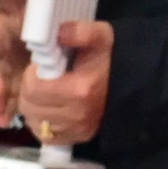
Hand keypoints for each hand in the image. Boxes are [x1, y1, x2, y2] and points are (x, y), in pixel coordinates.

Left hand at [16, 19, 112, 146]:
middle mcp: (78, 114)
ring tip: (48, 95)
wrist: (137, 79)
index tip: (43, 68)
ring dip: (35, 108)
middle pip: (30, 107)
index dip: (32, 75)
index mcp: (80, 89)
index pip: (33, 89)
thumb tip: (56, 33)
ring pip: (36, 122)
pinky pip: (46, 136)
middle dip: (30, 92)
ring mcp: (79, 128)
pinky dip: (44, 124)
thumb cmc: (113, 57)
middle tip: (43, 81)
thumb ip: (77, 32)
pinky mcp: (79, 137)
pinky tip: (53, 110)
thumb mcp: (99, 36)